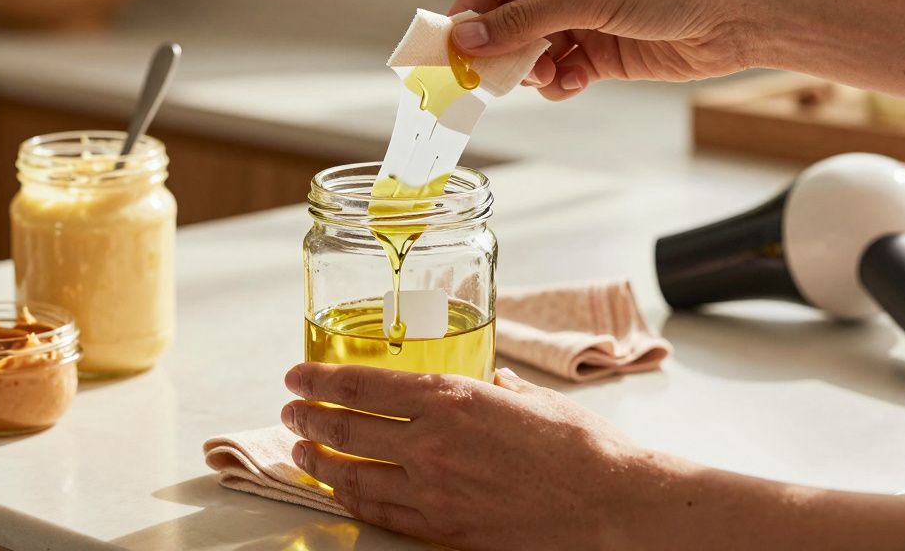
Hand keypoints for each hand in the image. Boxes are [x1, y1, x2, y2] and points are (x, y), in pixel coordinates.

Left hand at [281, 362, 904, 550]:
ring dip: (319, 461)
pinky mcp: (444, 528)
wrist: (614, 506)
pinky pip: (381, 514)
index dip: (322, 379)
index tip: (297, 375)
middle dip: (309, 418)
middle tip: (290, 410)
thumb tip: (482, 384)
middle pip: (347, 427)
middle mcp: (433, 441)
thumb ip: (491, 389)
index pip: (365, 383)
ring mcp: (434, 489)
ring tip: (301, 452)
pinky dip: (351, 502)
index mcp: (454, 396)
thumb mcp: (529, 397)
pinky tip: (339, 494)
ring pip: (353, 474)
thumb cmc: (580, 448)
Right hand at [448, 0, 761, 100]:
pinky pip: (563, 72)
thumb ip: (522, 21)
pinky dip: (560, 83)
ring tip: (547, 77)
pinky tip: (574, 83)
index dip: (468, 13)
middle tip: (485, 77)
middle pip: (508, 20)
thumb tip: (466, 37)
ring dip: (531, 71)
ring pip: (532, 52)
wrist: (735, 15)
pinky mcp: (604, 53)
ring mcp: (585, 20)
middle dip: (498, 49)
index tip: (448, 48)